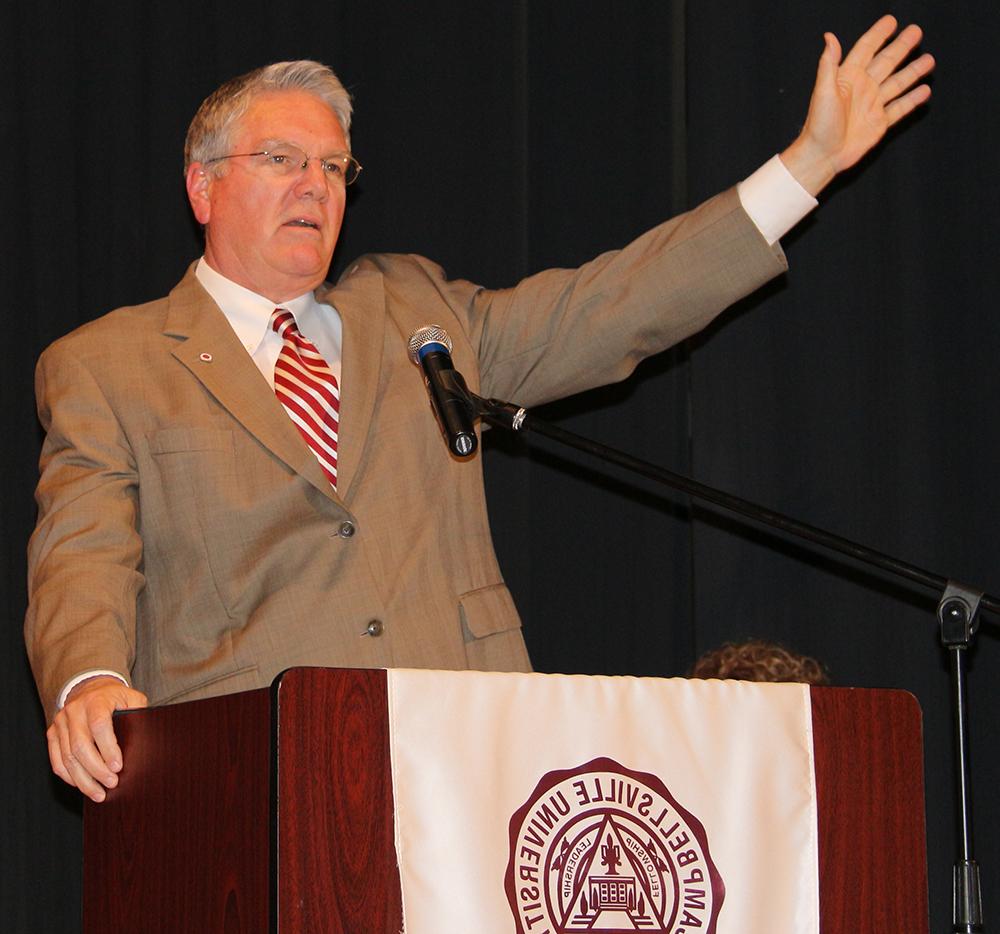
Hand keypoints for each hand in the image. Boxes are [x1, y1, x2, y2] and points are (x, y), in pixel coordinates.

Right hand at [47, 676, 147, 801]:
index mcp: (96, 700)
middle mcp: (75, 710)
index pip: (99, 726)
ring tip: (99, 793)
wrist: (90, 689)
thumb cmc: (115, 698)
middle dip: (96, 770)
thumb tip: (145, 740)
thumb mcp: (132, 698)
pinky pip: (57, 760)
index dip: (108, 749)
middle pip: (81, 746)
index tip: (118, 767)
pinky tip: (82, 785)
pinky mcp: (52, 734)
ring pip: (68, 757)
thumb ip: (138, 714)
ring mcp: (61, 723)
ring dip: (84, 779)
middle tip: (112, 784)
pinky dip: (69, 776)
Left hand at [782, 14, 934, 195]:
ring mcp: (872, 106)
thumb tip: (829, 37)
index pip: (866, 50)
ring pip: (897, 83)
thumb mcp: (823, 91)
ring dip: (913, 71)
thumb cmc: (819, 126)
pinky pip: (899, 108)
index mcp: (848, 78)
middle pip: (886, 62)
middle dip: (901, 47)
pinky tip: (924, 91)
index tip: (891, 21)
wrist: (822, 156)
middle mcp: (862, 89)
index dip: (878, 35)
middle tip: (916, 31)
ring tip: (929, 60)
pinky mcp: (879, 123)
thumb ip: (828, 64)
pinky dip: (912, 100)